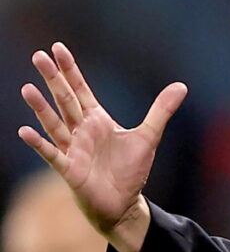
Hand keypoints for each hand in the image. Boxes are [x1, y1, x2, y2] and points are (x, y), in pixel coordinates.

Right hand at [18, 42, 186, 251]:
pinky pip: (52, 154)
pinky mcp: (70, 169)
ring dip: (41, 107)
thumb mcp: (149, 136)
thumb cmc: (130, 171)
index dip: (70, 70)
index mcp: (98, 120)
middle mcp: (82, 131)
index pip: (80, 89)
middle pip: (65, 100)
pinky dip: (40, 143)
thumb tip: (181, 86)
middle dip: (53, 78)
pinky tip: (25, 131)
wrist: (124, 203)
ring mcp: (73, 149)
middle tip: (38, 56)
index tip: (57, 48)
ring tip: (28, 88)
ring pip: (55, 123)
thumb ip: (161, 110)